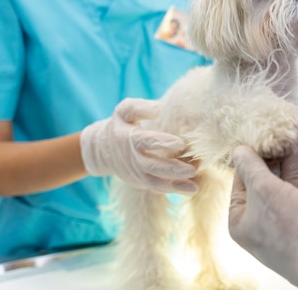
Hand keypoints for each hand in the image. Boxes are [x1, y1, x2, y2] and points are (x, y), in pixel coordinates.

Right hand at [80, 98, 196, 193]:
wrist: (103, 150)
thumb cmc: (121, 125)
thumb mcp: (124, 111)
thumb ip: (139, 107)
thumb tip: (158, 109)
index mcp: (130, 139)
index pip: (147, 141)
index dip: (163, 142)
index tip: (181, 143)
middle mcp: (134, 159)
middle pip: (154, 166)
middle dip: (173, 169)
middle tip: (193, 168)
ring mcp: (138, 173)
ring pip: (156, 182)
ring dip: (176, 184)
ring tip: (194, 185)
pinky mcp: (142, 182)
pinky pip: (158, 188)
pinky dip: (174, 190)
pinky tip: (192, 189)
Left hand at [229, 133, 297, 289]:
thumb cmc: (290, 230)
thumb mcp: (263, 191)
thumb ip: (251, 168)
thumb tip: (239, 151)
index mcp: (242, 222)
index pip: (241, 182)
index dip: (249, 158)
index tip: (255, 134)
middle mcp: (264, 220)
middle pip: (266, 179)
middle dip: (275, 155)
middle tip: (278, 129)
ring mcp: (289, 218)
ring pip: (289, 180)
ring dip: (294, 156)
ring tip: (297, 130)